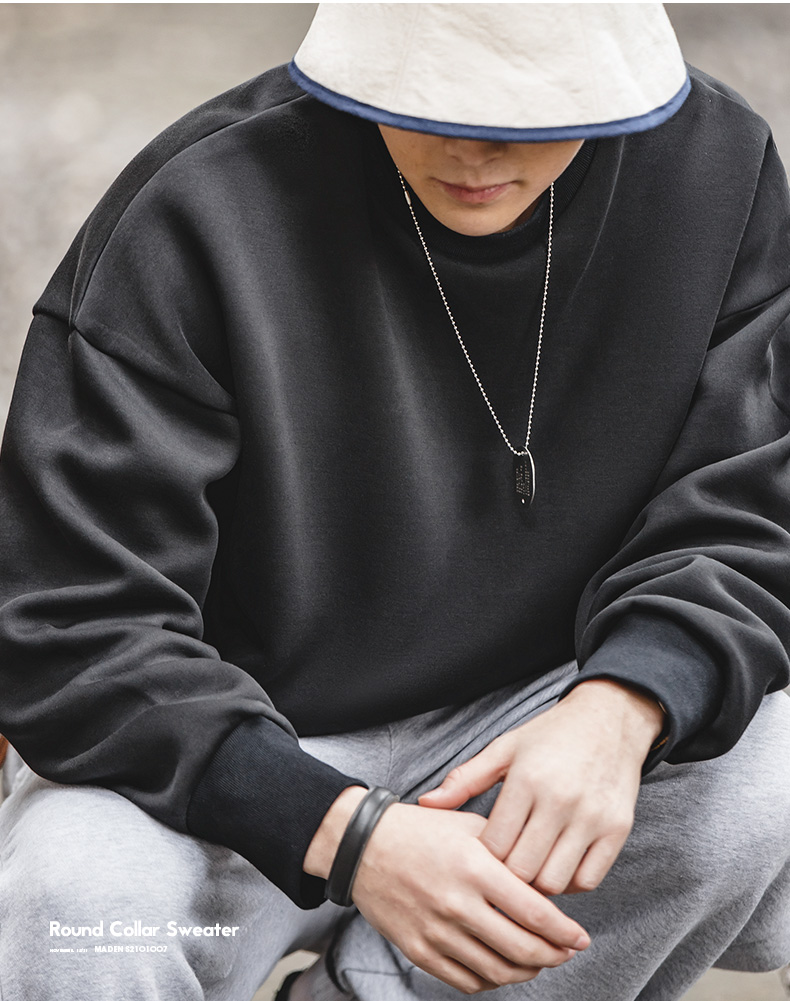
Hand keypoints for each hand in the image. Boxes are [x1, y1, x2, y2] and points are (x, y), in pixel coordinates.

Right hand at [304, 788, 589, 993]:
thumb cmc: (422, 830)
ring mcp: (435, 931)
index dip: (564, 932)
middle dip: (553, 956)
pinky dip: (490, 981)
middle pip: (521, 949)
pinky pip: (465, 981)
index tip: (580, 938)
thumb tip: (545, 886)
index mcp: (474, 867)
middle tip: (566, 953)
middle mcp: (456, 903)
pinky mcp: (418, 950)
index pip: (534, 913)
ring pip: (496, 971)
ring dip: (526, 972)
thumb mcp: (469, 826)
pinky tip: (501, 968)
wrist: (363, 846)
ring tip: (538, 962)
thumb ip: (508, 852)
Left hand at [419, 679, 663, 896]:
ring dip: (538, 885)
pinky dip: (570, 882)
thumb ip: (465, 779)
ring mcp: (592, 816)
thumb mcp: (504, 748)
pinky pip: (589, 880)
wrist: (610, 719)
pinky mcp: (618, 829)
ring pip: (554, 881)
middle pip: (522, 869)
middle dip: (507, 877)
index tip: (480, 858)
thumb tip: (425, 803)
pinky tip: (558, 865)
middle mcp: (560, 799)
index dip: (483, 859)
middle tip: (502, 872)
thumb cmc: (550, 736)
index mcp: (527, 779)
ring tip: (529, 869)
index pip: (494, 845)